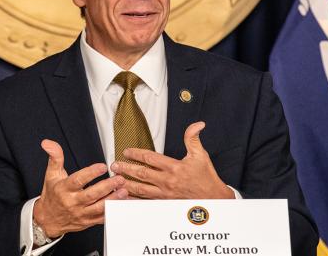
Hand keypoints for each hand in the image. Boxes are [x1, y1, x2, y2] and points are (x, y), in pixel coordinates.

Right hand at [33, 140, 127, 237]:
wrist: (48, 219)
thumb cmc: (52, 195)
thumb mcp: (51, 174)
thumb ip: (55, 157)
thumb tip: (48, 143)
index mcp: (64, 189)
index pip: (78, 181)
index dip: (91, 173)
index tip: (103, 166)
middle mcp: (73, 202)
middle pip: (91, 195)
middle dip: (107, 186)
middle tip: (119, 179)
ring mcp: (81, 213)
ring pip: (98, 208)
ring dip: (112, 199)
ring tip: (124, 191)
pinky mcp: (87, 222)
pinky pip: (101, 218)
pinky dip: (112, 211)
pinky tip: (121, 203)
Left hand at [110, 122, 233, 199]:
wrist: (213, 200)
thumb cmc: (206, 177)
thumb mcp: (201, 155)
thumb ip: (194, 138)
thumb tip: (197, 124)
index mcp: (174, 168)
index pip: (150, 159)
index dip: (136, 154)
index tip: (126, 151)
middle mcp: (167, 181)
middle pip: (142, 174)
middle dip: (126, 169)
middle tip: (114, 165)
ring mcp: (165, 194)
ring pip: (141, 189)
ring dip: (127, 184)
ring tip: (115, 180)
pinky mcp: (165, 203)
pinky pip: (146, 202)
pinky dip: (134, 200)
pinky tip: (125, 198)